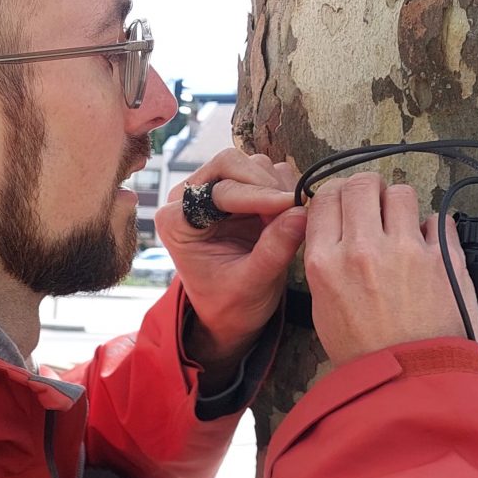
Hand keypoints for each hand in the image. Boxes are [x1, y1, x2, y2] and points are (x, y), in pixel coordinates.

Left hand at [154, 150, 307, 369]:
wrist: (231, 314)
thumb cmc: (230, 305)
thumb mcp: (252, 285)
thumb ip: (273, 251)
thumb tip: (301, 213)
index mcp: (176, 220)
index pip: (217, 189)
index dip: (256, 194)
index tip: (290, 206)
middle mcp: (190, 197)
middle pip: (231, 163)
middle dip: (267, 186)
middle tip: (292, 213)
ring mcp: (216, 189)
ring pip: (253, 165)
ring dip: (278, 188)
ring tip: (285, 224)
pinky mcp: (241, 191)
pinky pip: (269, 174)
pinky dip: (285, 189)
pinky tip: (286, 219)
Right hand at [300, 172, 477, 367]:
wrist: (405, 378)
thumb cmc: (364, 352)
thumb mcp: (323, 306)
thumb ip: (326, 262)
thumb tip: (334, 230)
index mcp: (325, 261)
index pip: (326, 198)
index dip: (336, 195)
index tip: (343, 202)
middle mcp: (362, 249)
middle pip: (362, 184)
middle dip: (367, 190)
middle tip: (373, 204)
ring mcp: (404, 250)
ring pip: (401, 192)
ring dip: (400, 204)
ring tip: (402, 223)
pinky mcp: (441, 257)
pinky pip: (437, 219)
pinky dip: (432, 227)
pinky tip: (427, 245)